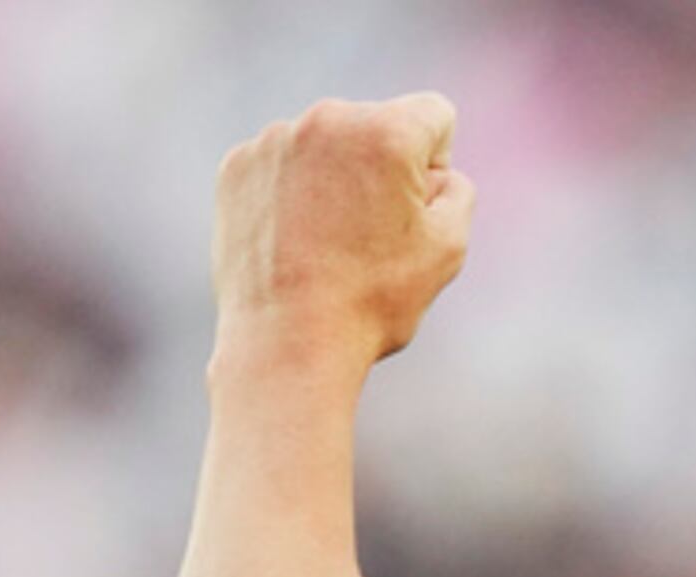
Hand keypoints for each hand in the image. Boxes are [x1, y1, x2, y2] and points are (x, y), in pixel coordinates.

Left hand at [210, 93, 474, 367]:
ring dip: (337, 180)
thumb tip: (432, 173)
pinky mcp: (237, 166)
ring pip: (327, 147)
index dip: (438, 165)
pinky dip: (294, 194)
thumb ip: (457, 190)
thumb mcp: (449, 247)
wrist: (287, 342)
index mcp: (386, 131)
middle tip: (373, 237)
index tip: (415, 211)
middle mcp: (327, 119)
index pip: (435, 116)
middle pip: (377, 127)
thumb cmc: (374, 299)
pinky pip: (283, 165)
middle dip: (384, 170)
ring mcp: (274, 140)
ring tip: (330, 246)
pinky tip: (296, 243)